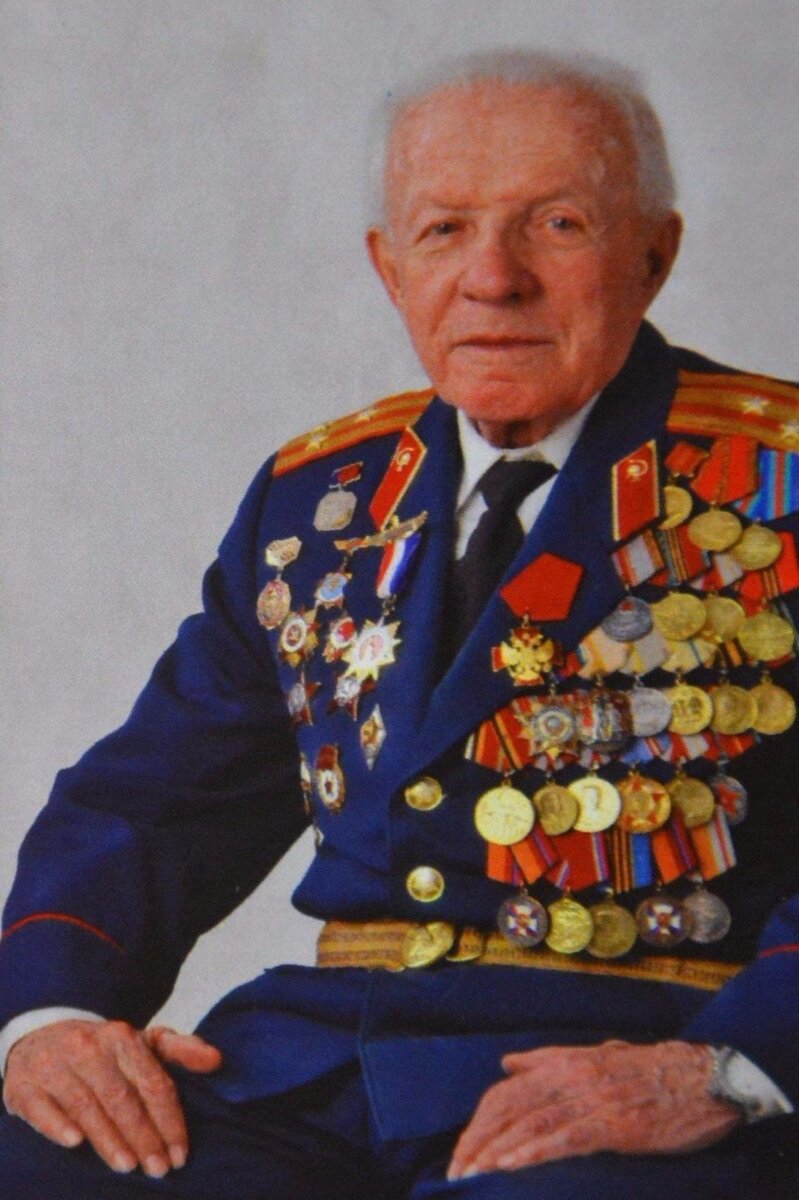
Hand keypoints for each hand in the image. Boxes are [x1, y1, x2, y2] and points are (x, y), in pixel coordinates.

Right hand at [3, 1019, 220, 1177]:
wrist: (42, 1036)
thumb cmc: (101, 1050)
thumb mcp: (141, 1043)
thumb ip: (179, 1050)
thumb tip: (216, 1059)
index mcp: (122, 1036)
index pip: (153, 1082)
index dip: (169, 1119)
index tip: (180, 1153)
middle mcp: (87, 1046)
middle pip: (121, 1098)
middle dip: (143, 1136)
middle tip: (158, 1169)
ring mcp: (54, 1064)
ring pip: (86, 1105)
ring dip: (108, 1139)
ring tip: (128, 1166)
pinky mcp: (24, 1084)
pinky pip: (41, 1106)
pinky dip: (57, 1124)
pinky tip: (74, 1142)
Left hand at [447, 1039, 741, 1179]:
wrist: (704, 1077)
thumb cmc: (650, 1070)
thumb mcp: (595, 1055)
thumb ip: (548, 1060)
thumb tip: (508, 1064)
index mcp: (564, 1062)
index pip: (505, 1092)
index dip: (478, 1123)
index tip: (460, 1152)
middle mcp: (571, 1077)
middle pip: (509, 1109)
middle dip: (477, 1142)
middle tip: (455, 1173)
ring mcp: (592, 1100)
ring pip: (530, 1126)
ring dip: (495, 1154)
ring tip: (471, 1177)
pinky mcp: (615, 1124)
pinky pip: (565, 1139)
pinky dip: (533, 1153)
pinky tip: (510, 1169)